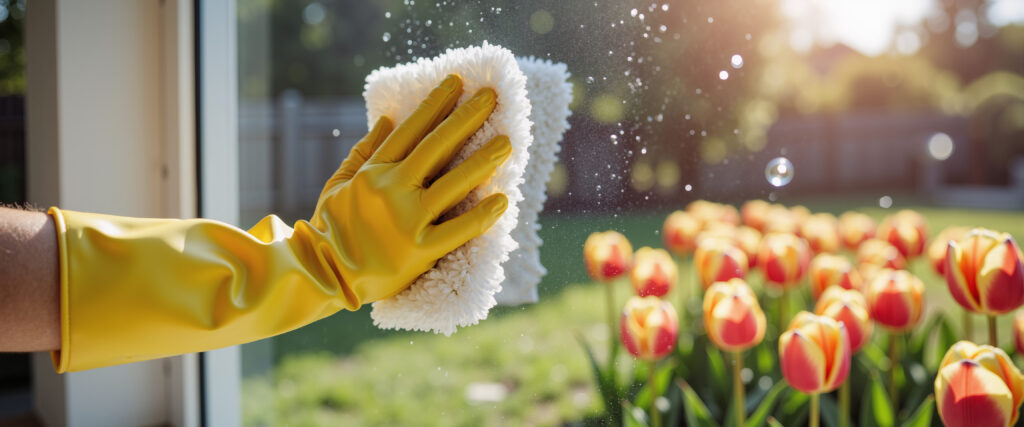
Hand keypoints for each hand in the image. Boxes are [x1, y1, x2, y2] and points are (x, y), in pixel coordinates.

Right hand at [307, 74, 511, 305]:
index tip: (457, 82)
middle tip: (490, 97)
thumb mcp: (339, 184)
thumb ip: (364, 152)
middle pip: (436, 147)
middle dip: (465, 118)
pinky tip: (503, 200)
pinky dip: (481, 215)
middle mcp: (393, 190)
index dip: (435, 104)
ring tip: (508, 142)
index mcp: (375, 172)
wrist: (322, 276)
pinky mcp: (419, 251)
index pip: (410, 130)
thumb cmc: (330, 229)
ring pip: (453, 183)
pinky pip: (458, 230)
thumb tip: (387, 119)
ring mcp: (407, 220)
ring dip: (483, 160)